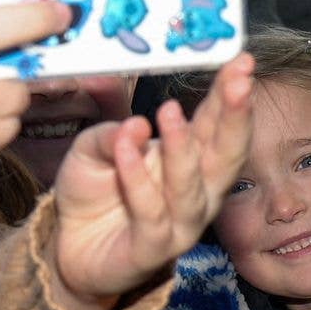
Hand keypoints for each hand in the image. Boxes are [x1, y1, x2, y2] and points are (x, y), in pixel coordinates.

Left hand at [47, 53, 254, 308]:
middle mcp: (197, 191)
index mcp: (191, 159)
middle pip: (225, 154)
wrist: (69, 248)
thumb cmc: (93, 191)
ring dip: (182, 147)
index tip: (241, 60)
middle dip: (234, 116)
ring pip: (191, 187)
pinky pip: (150, 213)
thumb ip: (112, 132)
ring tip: (169, 110)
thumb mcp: (94, 148)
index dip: (230, 93)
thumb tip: (136, 124)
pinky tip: (125, 149)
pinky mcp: (153, 249)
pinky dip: (138, 179)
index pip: (217, 123)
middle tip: (238, 79)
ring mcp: (179, 224)